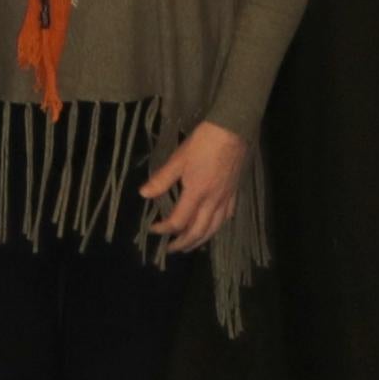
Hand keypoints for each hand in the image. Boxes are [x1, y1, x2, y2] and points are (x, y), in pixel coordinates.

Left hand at [138, 122, 248, 254]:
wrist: (232, 131)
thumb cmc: (203, 143)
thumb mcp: (178, 159)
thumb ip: (162, 179)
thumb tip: (144, 195)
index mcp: (197, 193)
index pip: (178, 221)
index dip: (164, 229)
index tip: (153, 229)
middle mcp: (213, 201)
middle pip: (198, 231)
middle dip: (183, 243)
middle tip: (170, 249)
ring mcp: (226, 198)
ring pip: (214, 228)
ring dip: (200, 241)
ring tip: (189, 246)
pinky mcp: (234, 193)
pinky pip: (225, 218)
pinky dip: (216, 228)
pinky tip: (211, 228)